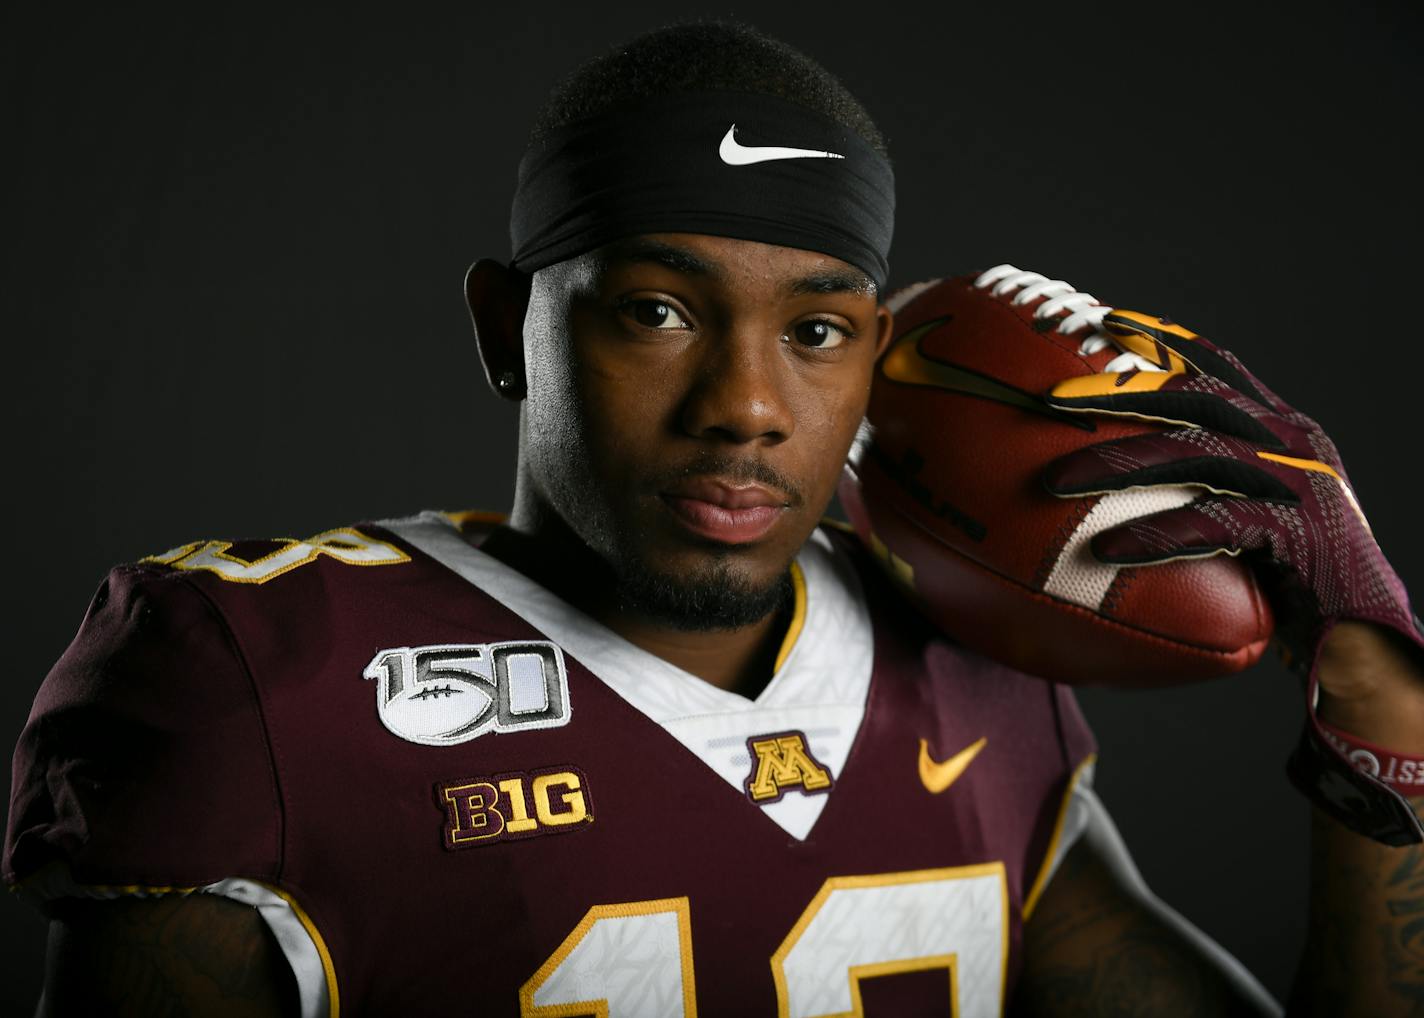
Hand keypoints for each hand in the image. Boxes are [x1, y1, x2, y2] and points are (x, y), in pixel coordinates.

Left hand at [1040, 309, 1423, 842]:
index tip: (1107, 321)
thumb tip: (1131, 480)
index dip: (1164, 340)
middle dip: (1119, 390)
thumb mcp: (1257, 514)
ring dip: (1116, 465)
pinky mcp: (1297, 533)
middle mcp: (1294, 444)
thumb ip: (1212, 485)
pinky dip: (1154, 535)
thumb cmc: (1298, 578)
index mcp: (1284, 430)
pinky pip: (1210, 525)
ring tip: (1053, 482)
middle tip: (1051, 398)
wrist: (1369, 634)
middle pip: (1195, 396)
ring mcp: (1298, 484)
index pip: (1219, 368)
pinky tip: (1105, 550)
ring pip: (1193, 454)